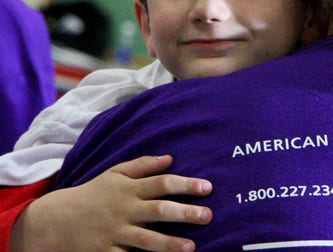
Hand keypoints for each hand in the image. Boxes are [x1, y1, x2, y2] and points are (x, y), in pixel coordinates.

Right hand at [11, 155, 211, 251]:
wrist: (55, 221)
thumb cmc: (92, 194)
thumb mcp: (114, 174)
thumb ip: (142, 165)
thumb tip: (170, 158)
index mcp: (129, 188)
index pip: (162, 183)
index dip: (186, 184)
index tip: (208, 187)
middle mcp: (125, 209)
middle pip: (158, 210)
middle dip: (185, 213)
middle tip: (208, 215)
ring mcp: (115, 233)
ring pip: (146, 239)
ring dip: (169, 243)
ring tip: (191, 247)